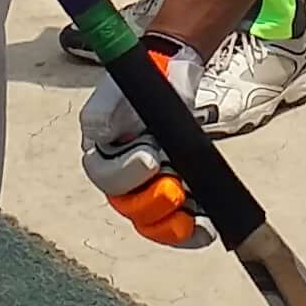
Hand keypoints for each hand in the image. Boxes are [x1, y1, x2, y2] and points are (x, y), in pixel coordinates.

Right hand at [78, 34, 215, 248]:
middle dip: (153, 204)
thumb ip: (103, 112)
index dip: (127, 174)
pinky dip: (193, 230)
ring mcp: (150, 189)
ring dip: (173, 225)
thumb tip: (98, 133)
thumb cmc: (145, 81)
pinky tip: (206, 227)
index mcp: (102, 156)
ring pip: (154, 222)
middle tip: (174, 188)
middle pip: (131, 208)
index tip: (151, 157)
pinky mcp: (178, 194)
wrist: (175, 74)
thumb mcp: (118, 89)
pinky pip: (180, 222)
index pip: (106, 178)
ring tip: (193, 219)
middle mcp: (122, 179)